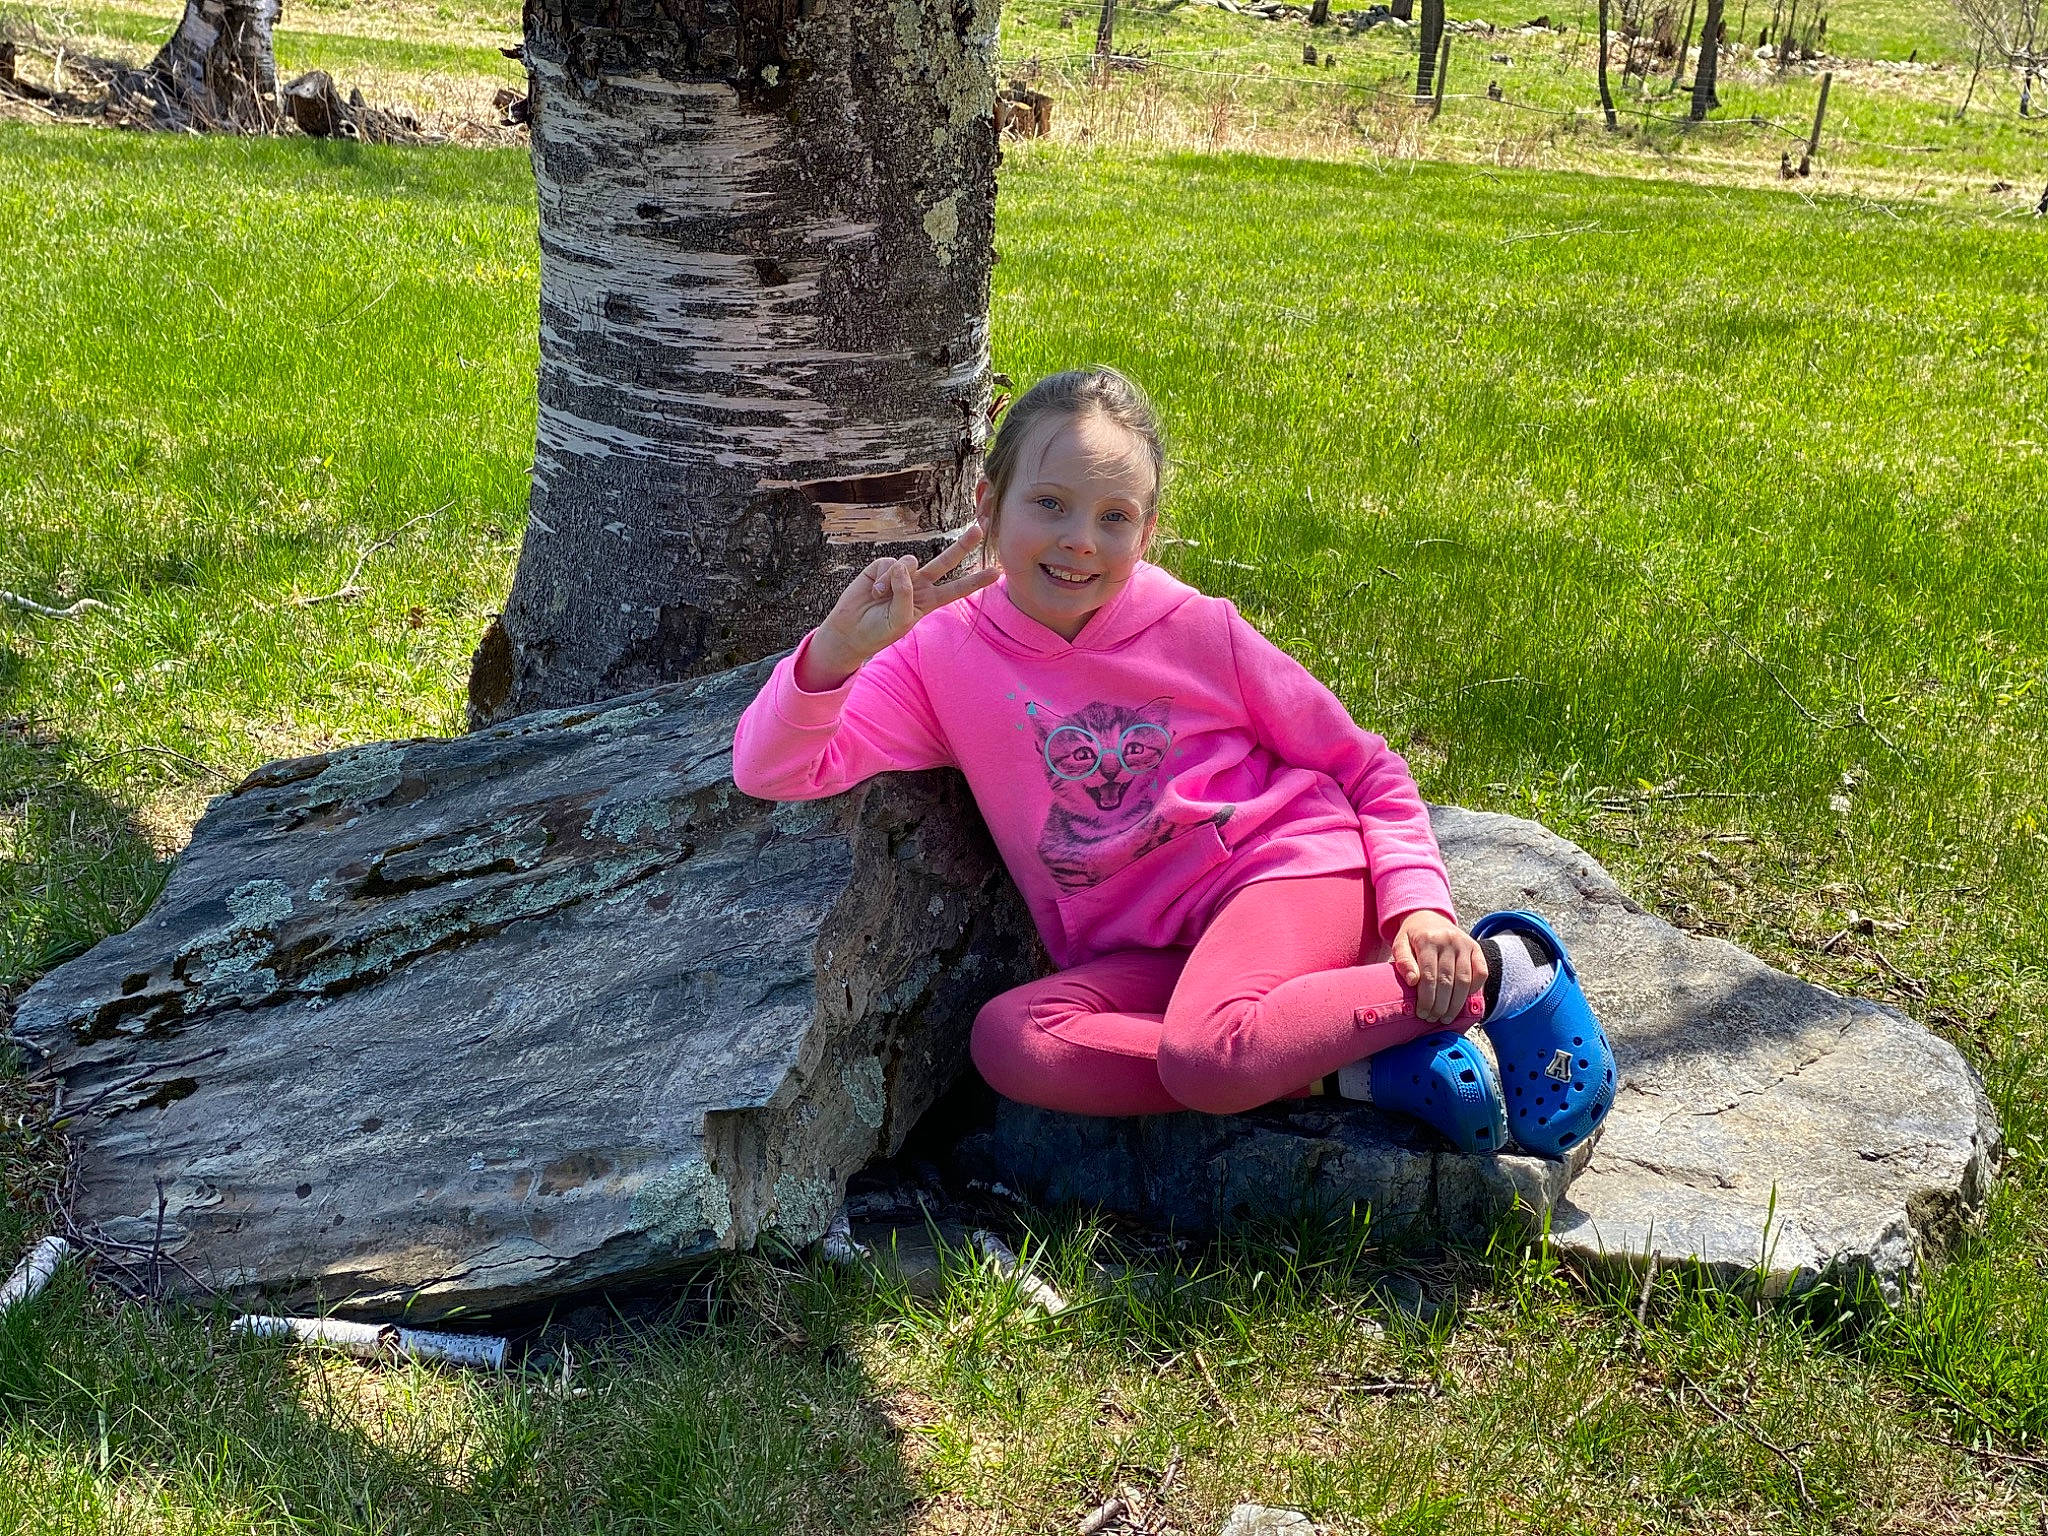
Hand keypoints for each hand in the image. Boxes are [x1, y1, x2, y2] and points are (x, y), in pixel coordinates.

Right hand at [797, 524, 998, 690]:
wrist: (850, 630)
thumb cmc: (879, 630)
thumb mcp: (900, 620)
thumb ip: (907, 594)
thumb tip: (905, 565)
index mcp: (929, 601)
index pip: (957, 589)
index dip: (976, 580)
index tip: (997, 571)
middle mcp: (919, 584)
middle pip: (945, 561)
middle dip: (962, 545)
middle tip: (980, 528)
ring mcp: (901, 574)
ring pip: (912, 562)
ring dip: (896, 581)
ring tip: (882, 598)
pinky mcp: (882, 567)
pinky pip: (890, 564)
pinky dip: (883, 578)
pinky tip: (873, 591)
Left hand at [1392, 910, 1487, 1024]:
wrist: (1428, 916)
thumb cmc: (1413, 936)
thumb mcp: (1399, 944)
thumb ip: (1403, 961)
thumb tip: (1412, 982)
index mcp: (1428, 940)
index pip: (1429, 976)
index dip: (1426, 998)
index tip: (1422, 1013)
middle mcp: (1449, 940)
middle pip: (1447, 981)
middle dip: (1440, 1005)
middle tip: (1433, 1018)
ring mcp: (1465, 944)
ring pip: (1464, 980)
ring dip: (1456, 1003)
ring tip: (1446, 1016)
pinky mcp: (1476, 948)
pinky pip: (1481, 972)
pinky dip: (1475, 988)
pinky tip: (1463, 1000)